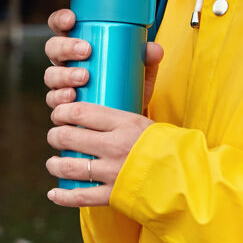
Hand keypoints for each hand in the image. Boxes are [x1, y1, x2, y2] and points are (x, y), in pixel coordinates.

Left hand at [43, 7, 162, 206]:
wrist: (188, 176)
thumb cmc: (170, 142)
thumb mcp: (152, 113)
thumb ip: (144, 86)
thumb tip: (153, 46)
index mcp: (124, 123)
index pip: (80, 112)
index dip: (63, 111)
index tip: (60, 111)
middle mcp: (113, 146)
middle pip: (69, 138)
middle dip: (56, 136)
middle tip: (56, 135)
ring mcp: (112, 172)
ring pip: (70, 167)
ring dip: (56, 164)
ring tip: (53, 162)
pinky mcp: (113, 195)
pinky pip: (81, 196)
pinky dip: (64, 196)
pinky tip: (53, 193)